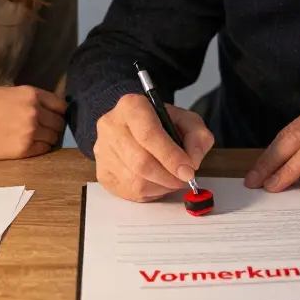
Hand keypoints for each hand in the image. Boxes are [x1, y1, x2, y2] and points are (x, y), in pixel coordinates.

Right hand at [0, 85, 65, 159]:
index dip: (57, 112)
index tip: (52, 116)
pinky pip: (43, 150)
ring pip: (53, 137)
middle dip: (53, 126)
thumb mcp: (4, 92)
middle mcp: (34, 111)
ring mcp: (31, 131)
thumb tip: (43, 105)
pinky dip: (39, 148)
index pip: (60, 105)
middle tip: (42, 130)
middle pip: (59, 122)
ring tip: (33, 138)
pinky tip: (27, 145)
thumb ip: (26, 98)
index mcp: (30, 94)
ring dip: (47, 138)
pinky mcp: (24, 150)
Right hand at [93, 94, 214, 201]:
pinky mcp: (102, 171)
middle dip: (168, 176)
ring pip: (135, 180)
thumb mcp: (187, 121)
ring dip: (160, 186)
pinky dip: (149, 192)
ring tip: (171, 179)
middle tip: (183, 179)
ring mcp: (103, 150)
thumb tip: (192, 161)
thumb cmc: (161, 123)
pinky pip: (128, 191)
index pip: (148, 134)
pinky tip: (157, 183)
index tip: (188, 170)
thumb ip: (197, 137)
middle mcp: (111, 126)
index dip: (170, 156)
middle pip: (140, 161)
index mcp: (131, 106)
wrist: (135, 127)